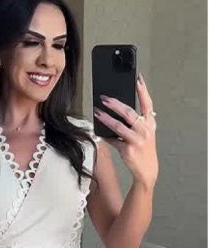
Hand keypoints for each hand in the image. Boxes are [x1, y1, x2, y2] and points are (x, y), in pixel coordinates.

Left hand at [93, 73, 158, 188]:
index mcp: (150, 123)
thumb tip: (118, 111)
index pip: (147, 103)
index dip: (142, 90)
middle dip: (115, 104)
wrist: (147, 169)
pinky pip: (113, 140)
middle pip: (129, 112)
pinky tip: (98, 132)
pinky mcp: (127, 149)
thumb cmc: (143, 148)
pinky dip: (105, 136)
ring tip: (97, 112)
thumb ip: (136, 122)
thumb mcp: (145, 133)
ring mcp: (136, 140)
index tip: (137, 78)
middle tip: (104, 98)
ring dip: (105, 118)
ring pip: (118, 126)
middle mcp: (145, 129)